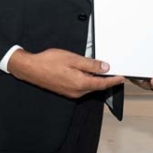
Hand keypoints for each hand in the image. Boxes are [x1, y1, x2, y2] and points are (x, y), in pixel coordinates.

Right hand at [7, 48, 124, 98]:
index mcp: (80, 83)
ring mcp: (71, 93)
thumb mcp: (73, 59)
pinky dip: (88, 82)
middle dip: (107, 81)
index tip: (121, 78)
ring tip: (103, 72)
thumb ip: (90, 64)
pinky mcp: (66, 91)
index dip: (113, 81)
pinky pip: (82, 88)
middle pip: (96, 87)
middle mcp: (77, 91)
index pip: (102, 84)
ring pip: (89, 87)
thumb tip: (105, 67)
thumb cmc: (49, 62)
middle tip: (115, 73)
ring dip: (97, 81)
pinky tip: (87, 74)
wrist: (31, 69)